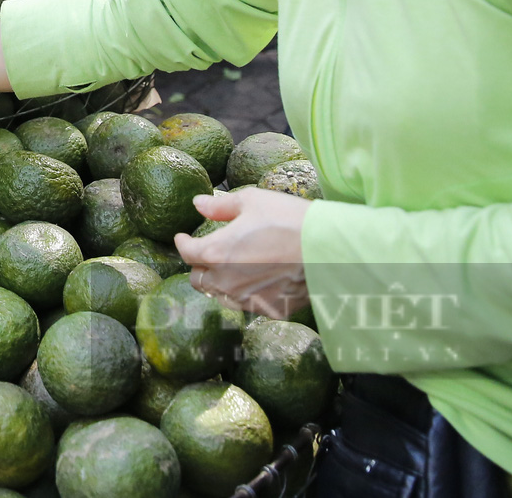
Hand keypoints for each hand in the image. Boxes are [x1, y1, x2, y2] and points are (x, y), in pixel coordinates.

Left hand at [172, 188, 310, 318]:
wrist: (329, 249)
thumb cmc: (289, 220)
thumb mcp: (253, 201)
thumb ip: (220, 206)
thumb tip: (198, 204)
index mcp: (217, 252)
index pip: (187, 253)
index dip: (182, 243)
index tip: (183, 238)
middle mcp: (226, 281)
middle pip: (199, 279)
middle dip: (199, 266)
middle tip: (207, 253)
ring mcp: (248, 300)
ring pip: (220, 296)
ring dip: (219, 283)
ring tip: (229, 269)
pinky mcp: (269, 310)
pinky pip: (247, 305)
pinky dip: (245, 294)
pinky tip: (255, 282)